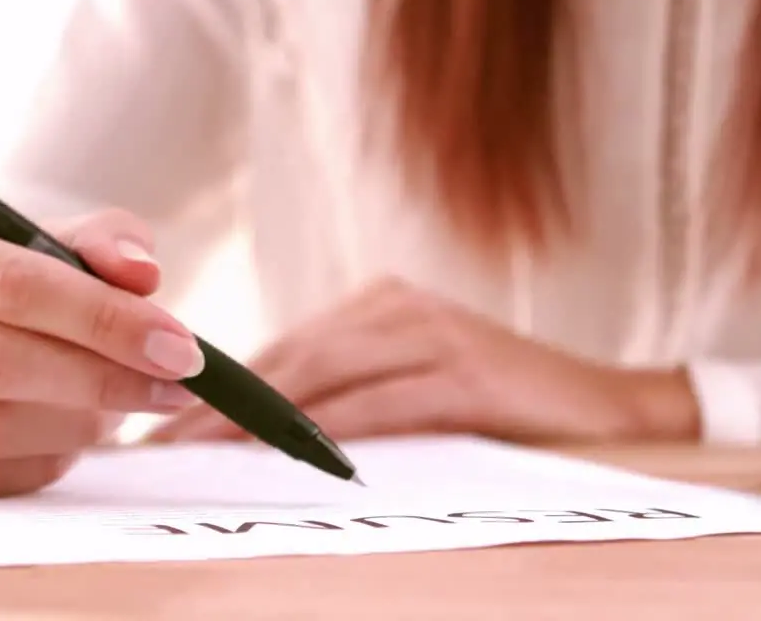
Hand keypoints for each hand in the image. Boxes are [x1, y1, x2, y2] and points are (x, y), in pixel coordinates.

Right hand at [0, 203, 204, 497]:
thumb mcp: (44, 242)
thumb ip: (102, 245)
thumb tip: (141, 274)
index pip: (10, 284)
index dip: (104, 320)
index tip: (180, 347)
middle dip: (103, 378)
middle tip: (174, 386)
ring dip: (77, 424)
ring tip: (121, 408)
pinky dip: (37, 463)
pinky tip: (67, 438)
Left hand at [152, 277, 700, 444]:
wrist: (604, 404)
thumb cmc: (500, 403)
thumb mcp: (417, 380)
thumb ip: (351, 388)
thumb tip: (259, 427)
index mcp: (380, 304)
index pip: (283, 348)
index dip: (217, 389)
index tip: (159, 423)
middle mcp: (399, 306)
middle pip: (289, 358)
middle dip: (216, 406)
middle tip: (156, 445)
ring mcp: (435, 333)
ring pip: (322, 377)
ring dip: (253, 421)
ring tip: (197, 456)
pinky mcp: (467, 373)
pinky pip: (382, 405)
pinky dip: (330, 433)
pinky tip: (289, 457)